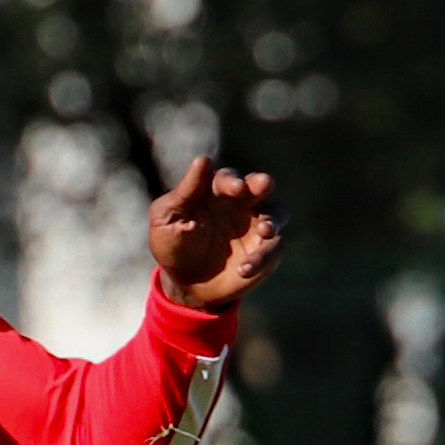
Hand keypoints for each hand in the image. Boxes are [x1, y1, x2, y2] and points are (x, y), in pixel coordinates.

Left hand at [145, 154, 282, 310]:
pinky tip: (244, 269)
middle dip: (261, 183)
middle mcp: (240, 203)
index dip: (231, 180)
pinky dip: (263, 257)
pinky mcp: (266, 249)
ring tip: (265, 230)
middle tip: (263, 184)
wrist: (185, 284)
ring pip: (278, 211)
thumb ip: (185, 192)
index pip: (227, 178)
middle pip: (259, 185)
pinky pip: (274, 248)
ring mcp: (256, 225)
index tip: (235, 186)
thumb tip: (203, 160)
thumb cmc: (173, 245)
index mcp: (215, 191)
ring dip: (274, 217)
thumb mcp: (167, 219)